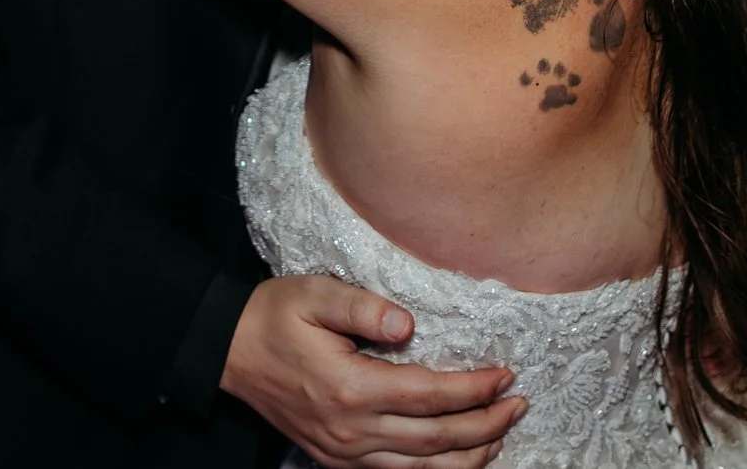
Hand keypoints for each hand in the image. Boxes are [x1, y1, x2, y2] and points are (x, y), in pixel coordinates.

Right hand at [221, 276, 523, 467]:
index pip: (429, 396)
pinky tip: (455, 458)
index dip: (473, 389)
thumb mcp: (314, 294)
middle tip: (519, 405)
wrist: (228, 351)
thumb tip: (407, 325)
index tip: (505, 375)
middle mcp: (350, 430)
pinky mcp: (336, 459)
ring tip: (500, 436)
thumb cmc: (274, 316)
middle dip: (485, 425)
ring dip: (467, 457)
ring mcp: (343, 452)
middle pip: (435, 440)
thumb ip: (362, 308)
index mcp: (349, 387)